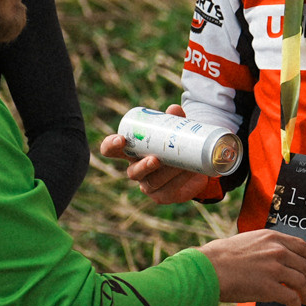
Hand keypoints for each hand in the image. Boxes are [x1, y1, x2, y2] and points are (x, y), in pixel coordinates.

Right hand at [99, 104, 214, 205]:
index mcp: (132, 152)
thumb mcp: (175, 131)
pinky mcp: (165, 196)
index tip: (121, 139)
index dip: (110, 146)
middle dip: (143, 166)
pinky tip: (190, 173)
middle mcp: (136, 170)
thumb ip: (174, 121)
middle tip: (156, 159)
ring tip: (182, 164)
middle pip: (133, 172)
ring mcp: (149, 185)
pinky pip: (170, 190)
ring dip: (167, 173)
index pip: (111, 150)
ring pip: (153, 182)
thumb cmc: (176, 145)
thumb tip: (174, 109)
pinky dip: (181, 180)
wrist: (194, 167)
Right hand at [201, 229, 305, 305]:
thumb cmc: (222, 257)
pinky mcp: (269, 287)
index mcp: (272, 237)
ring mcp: (274, 268)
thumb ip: (267, 246)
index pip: (303, 246)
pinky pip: (291, 297)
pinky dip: (296, 304)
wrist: (208, 268)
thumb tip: (279, 256)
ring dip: (305, 293)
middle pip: (304, 266)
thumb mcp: (249, 240)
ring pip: (301, 282)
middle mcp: (277, 250)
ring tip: (303, 300)